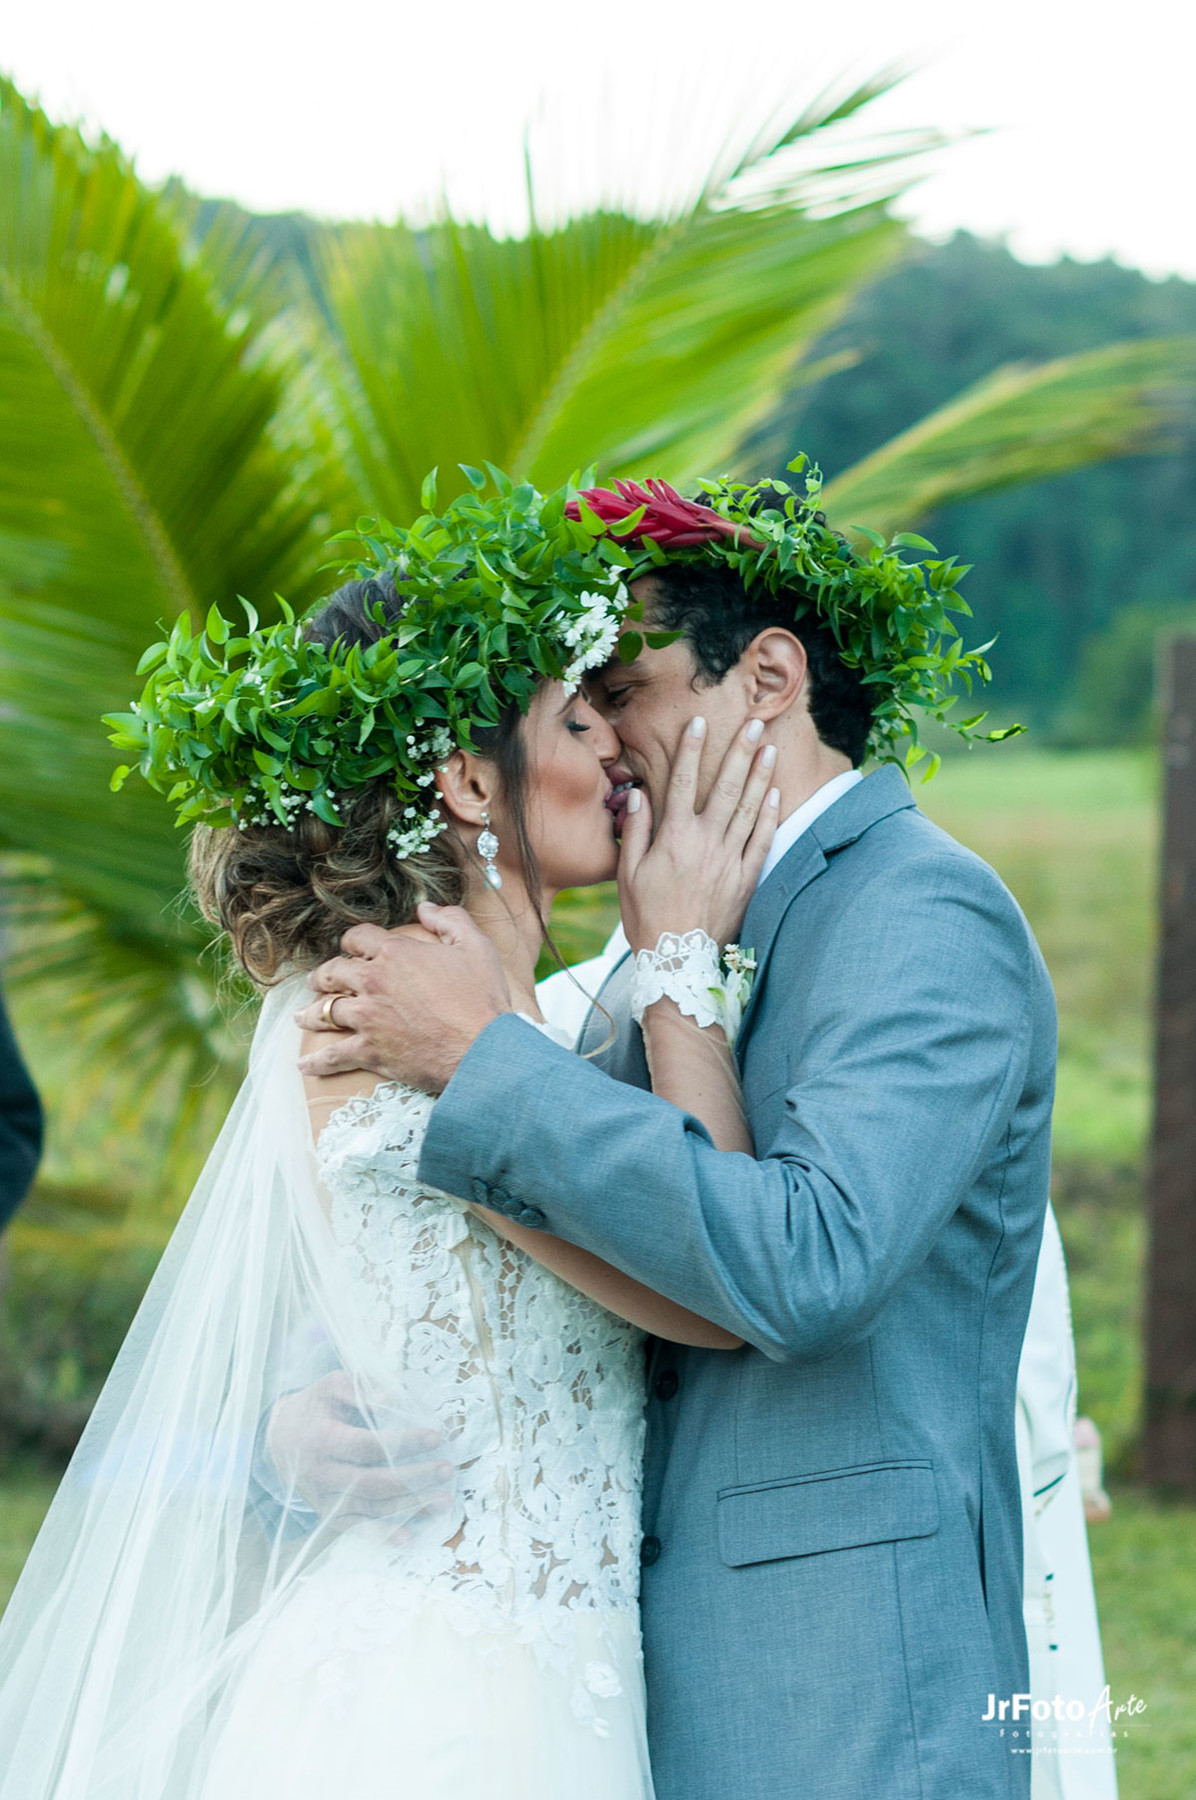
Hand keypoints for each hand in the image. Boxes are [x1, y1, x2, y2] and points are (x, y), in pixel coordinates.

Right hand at [264, 1370, 454, 1532]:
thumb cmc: (315, 1407)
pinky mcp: (327, 1515)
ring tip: (442, 1501)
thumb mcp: (332, 1385)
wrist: (279, 1439)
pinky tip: (408, 1537)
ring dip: (408, 1508)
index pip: (368, 1445)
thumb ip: (362, 1390)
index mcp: (321, 1439)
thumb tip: (396, 1399)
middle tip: (447, 1469)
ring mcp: (323, 1499)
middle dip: (414, 1478)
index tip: (435, 1436)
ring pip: (369, 1508)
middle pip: (372, 1482)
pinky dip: (381, 1536)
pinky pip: (355, 1530)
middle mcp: (320, 1474)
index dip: (403, 1442)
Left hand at [294, 906, 512, 1090]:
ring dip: (310, 1014)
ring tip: (301, 1017)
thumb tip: (426, 907)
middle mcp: (373, 982)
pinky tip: (303, 1065)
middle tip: (318, 981)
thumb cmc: (482, 999)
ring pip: (325, 1012)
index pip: (358, 938)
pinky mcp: (369, 1051)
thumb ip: (450, 920)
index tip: (350, 948)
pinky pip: (333, 1056)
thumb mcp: (476, 946)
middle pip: (333, 973)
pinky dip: (316, 1061)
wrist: (482, 1050)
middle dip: (324, 976)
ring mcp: (367, 1018)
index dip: (352, 941)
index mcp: (395, 953)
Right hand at [618, 716, 778, 953]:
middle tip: (755, 723)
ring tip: (770, 748)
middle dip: (740, 751)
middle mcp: (705, 842)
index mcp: (673, 837)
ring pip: (749, 808)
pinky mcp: (746, 879)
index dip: (692, 749)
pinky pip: (762, 840)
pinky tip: (776, 794)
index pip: (684, 781)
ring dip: (761, 775)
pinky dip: (770, 815)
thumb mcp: (627, 874)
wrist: (677, 961)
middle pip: (726, 786)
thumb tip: (638, 793)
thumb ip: (636, 830)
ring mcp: (729, 860)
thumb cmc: (647, 917)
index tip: (700, 721)